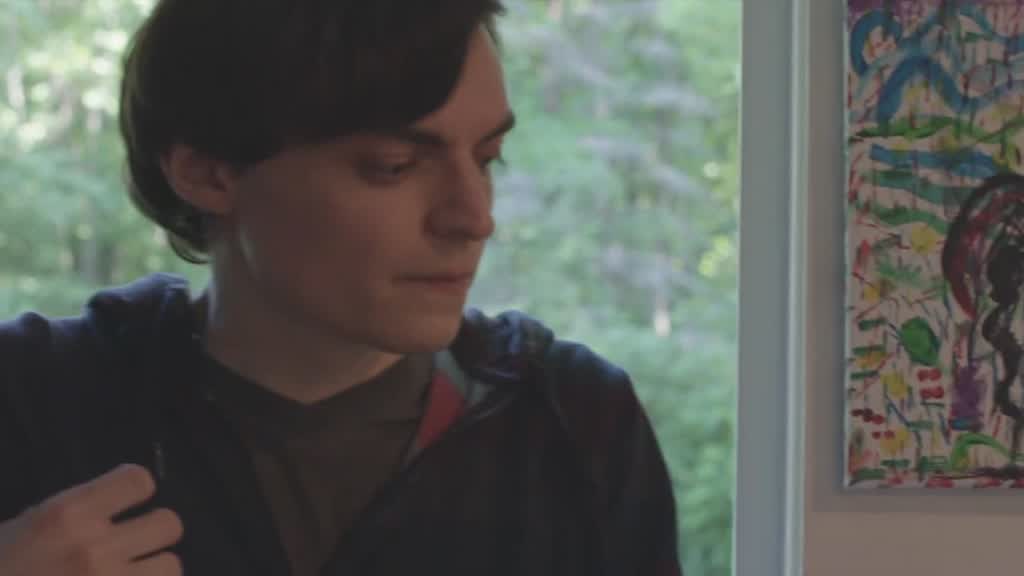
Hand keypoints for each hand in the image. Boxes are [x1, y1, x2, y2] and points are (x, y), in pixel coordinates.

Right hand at [0, 463, 182, 574]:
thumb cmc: (4, 563)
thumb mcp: (31, 526)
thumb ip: (80, 514)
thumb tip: (123, 505)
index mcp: (67, 515)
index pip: (139, 481)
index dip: (138, 491)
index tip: (128, 502)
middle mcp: (94, 547)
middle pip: (169, 523)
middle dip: (154, 533)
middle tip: (135, 544)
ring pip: (172, 566)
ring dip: (155, 570)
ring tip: (133, 574)